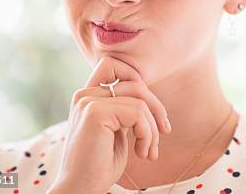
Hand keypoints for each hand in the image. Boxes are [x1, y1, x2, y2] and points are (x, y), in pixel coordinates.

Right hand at [48, 56, 171, 192]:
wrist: (81, 190)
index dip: (138, 81)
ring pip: (140, 100)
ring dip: (153, 128)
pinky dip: (147, 134)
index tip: (150, 113)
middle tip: (164, 132)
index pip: (114, 65)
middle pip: (135, 83)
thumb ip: (125, 108)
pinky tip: (141, 152)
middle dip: (156, 108)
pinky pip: (138, 113)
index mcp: (88, 96)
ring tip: (149, 151)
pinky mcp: (95, 112)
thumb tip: (150, 95)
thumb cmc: (101, 164)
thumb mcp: (117, 129)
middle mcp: (85, 94)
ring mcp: (88, 101)